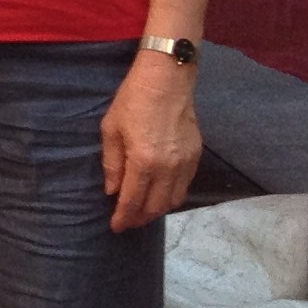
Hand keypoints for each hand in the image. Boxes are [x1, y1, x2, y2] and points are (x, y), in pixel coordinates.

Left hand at [100, 52, 200, 231]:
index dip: (123, 217)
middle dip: (140, 218)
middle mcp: (168, 168)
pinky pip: (185, 187)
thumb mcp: (111, 129)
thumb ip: (112, 164)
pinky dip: (171, 197)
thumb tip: (112, 191)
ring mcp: (186, 164)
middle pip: (155, 207)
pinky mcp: (196, 157)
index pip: (133, 201)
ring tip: (142, 210)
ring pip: (173, 201)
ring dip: (157, 210)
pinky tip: (160, 194)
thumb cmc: (133, 100)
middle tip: (127, 221)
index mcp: (143, 162)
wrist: (167, 79)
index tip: (115, 227)